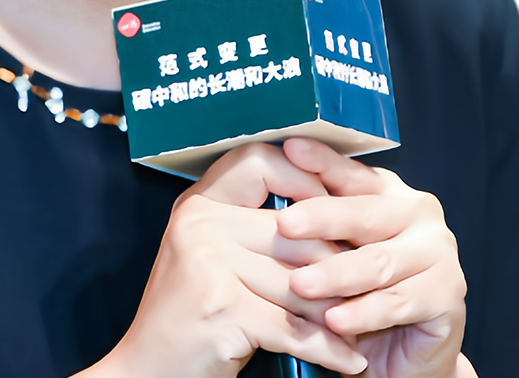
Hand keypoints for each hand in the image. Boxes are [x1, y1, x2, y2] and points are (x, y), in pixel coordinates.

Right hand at [90, 143, 369, 377]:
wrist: (147, 370)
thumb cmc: (191, 314)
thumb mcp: (212, 255)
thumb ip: (253, 228)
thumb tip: (332, 213)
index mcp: (198, 202)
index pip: (257, 161)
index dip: (303, 177)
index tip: (337, 205)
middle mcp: (198, 222)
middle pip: (292, 231)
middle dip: (338, 264)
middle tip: (372, 284)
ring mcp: (206, 263)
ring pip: (299, 281)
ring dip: (339, 311)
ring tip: (367, 325)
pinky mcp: (220, 308)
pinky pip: (292, 327)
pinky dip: (328, 348)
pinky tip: (349, 358)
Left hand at [277, 138, 468, 377]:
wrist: (400, 351)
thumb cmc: (356, 289)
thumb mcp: (332, 246)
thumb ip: (312, 215)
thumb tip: (267, 182)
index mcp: (387, 190)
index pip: (349, 172)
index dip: (320, 160)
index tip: (289, 148)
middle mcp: (417, 212)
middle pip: (364, 214)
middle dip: (320, 219)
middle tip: (284, 225)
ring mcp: (439, 251)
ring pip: (378, 261)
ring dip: (336, 275)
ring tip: (300, 284)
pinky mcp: (449, 294)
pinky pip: (398, 303)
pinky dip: (363, 313)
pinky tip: (335, 321)